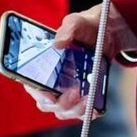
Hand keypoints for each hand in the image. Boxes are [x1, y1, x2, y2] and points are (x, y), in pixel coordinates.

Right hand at [23, 5, 136, 120]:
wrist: (105, 33)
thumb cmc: (84, 27)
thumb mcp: (76, 22)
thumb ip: (67, 30)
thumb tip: (58, 44)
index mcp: (41, 65)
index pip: (31, 85)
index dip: (39, 94)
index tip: (51, 94)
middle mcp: (50, 81)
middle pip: (47, 104)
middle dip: (61, 103)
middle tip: (76, 92)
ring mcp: (65, 91)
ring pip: (63, 112)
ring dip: (75, 110)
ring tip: (88, 98)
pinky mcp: (81, 96)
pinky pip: (80, 113)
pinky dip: (87, 113)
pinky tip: (95, 107)